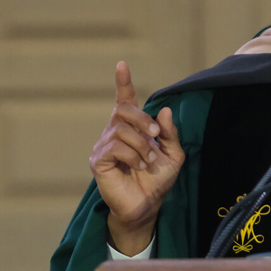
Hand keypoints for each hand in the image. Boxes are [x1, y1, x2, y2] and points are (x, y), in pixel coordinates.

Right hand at [89, 61, 183, 254]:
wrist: (147, 205)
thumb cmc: (157, 180)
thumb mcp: (172, 155)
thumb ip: (169, 134)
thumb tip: (164, 111)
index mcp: (131, 128)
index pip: (124, 100)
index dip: (123, 83)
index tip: (121, 65)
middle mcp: (114, 132)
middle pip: (123, 110)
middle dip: (143, 120)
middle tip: (156, 136)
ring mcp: (103, 146)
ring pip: (121, 130)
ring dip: (142, 145)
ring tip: (148, 161)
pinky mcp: (97, 160)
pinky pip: (114, 147)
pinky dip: (131, 155)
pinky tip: (137, 166)